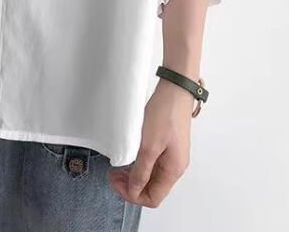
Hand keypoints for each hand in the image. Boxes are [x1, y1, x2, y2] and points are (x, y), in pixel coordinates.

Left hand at [108, 78, 193, 207]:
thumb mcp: (149, 146)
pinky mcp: (166, 143)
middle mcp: (174, 166)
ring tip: (118, 167)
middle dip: (131, 186)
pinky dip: (139, 163)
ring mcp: (171, 155)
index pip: (153, 198)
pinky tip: (129, 156)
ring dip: (134, 174)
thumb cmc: (165, 114)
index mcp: (173, 170)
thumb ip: (141, 171)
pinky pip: (152, 162)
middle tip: (113, 175)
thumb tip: (134, 191)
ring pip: (150, 175)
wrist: (174, 90)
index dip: (132, 195)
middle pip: (152, 188)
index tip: (116, 183)